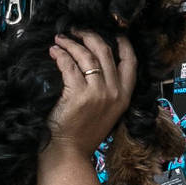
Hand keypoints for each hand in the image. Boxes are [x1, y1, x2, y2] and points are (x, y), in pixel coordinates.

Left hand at [46, 31, 136, 157]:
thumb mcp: (108, 113)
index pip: (131, 62)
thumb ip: (109, 92)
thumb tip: (99, 66)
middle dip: (90, 36)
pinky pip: (69, 65)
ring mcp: (96, 93)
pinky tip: (54, 52)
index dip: (123, 44)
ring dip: (71, 43)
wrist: (69, 152)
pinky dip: (60, 55)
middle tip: (77, 31)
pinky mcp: (77, 94)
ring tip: (60, 40)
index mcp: (124, 97)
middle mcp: (113, 92)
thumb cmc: (83, 135)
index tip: (113, 33)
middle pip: (105, 52)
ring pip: (86, 55)